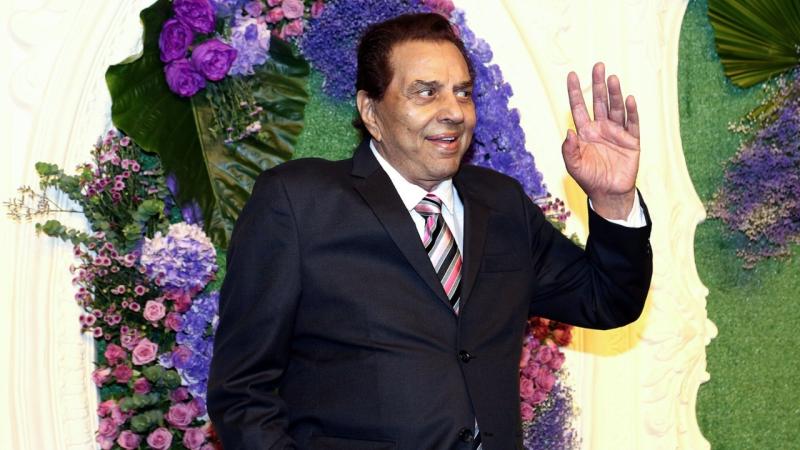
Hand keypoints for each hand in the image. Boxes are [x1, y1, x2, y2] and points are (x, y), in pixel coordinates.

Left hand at [563, 62, 639, 219]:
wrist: (609, 194)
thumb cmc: (589, 178)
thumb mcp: (574, 166)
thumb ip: (568, 150)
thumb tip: (568, 131)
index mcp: (585, 132)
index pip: (579, 107)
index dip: (575, 91)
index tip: (572, 75)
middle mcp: (601, 128)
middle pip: (599, 102)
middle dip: (598, 85)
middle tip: (598, 66)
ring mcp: (617, 133)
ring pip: (616, 109)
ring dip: (614, 94)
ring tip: (612, 78)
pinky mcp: (631, 142)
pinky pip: (632, 124)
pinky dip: (631, 112)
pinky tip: (629, 99)